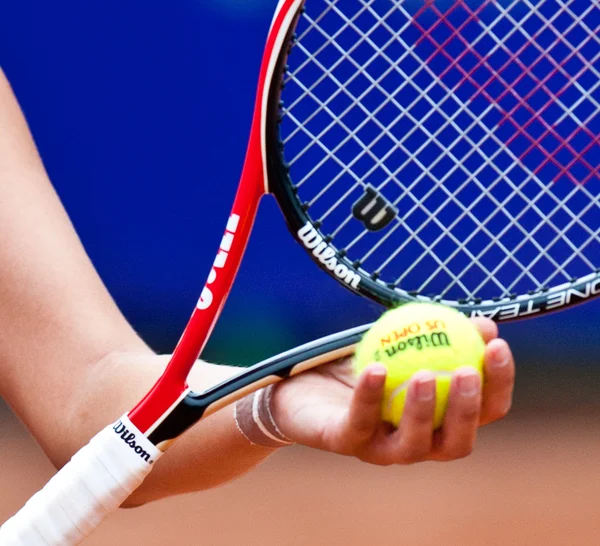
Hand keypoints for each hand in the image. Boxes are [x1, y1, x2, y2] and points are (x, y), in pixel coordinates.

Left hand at [270, 318, 513, 464]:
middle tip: (468, 372)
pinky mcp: (345, 443)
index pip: (484, 411)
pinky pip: (360, 422)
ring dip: (423, 410)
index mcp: (439, 420)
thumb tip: (486, 322)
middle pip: (456, 441)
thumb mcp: (405, 344)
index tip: (497, 344)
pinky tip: (376, 369)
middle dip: (468, 410)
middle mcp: (418, 442)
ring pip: (413, 445)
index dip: (499, 383)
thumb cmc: (365, 364)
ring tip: (426, 374)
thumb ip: (442, 335)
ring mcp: (382, 449)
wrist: (306, 381)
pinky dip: (369, 396)